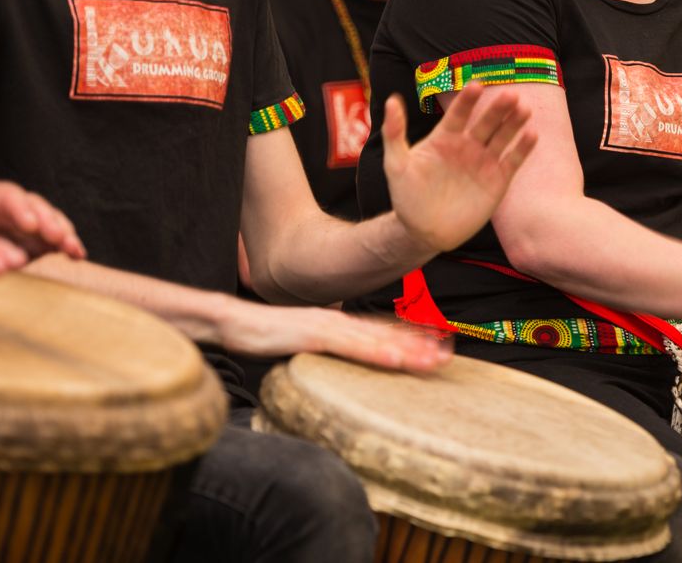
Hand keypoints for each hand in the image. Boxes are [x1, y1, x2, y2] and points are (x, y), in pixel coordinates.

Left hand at [0, 181, 85, 259]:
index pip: (11, 198)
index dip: (22, 211)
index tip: (30, 224)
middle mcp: (21, 205)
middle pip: (39, 208)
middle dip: (49, 223)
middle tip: (57, 237)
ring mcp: (35, 221)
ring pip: (54, 222)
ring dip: (65, 235)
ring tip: (72, 248)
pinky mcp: (42, 239)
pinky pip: (59, 240)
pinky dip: (70, 247)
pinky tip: (79, 256)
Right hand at [218, 302, 452, 371]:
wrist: (233, 321)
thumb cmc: (264, 334)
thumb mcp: (301, 342)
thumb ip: (323, 346)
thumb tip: (338, 357)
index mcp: (337, 323)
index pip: (380, 331)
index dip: (409, 337)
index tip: (437, 347)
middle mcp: (339, 320)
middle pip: (386, 333)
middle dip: (419, 345)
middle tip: (449, 356)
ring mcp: (328, 325)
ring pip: (376, 339)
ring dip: (407, 349)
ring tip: (435, 360)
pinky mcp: (314, 333)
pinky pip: (350, 345)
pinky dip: (376, 350)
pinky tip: (396, 358)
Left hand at [384, 83, 535, 254]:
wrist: (424, 231)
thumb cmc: (407, 196)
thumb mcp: (396, 164)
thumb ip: (395, 133)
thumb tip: (391, 100)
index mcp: (445, 137)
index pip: (459, 113)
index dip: (468, 100)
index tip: (476, 86)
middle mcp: (468, 145)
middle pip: (486, 122)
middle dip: (498, 109)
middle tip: (510, 95)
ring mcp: (484, 162)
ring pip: (503, 137)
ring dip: (514, 123)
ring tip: (524, 109)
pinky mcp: (498, 180)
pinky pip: (512, 161)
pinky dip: (523, 149)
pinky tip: (532, 135)